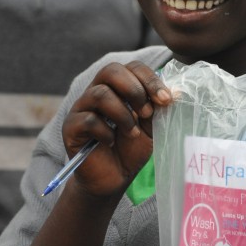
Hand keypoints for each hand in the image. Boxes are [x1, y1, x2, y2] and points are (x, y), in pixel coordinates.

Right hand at [62, 61, 171, 197]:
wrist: (114, 177)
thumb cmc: (131, 148)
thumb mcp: (150, 126)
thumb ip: (157, 108)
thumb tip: (175, 91)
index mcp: (118, 87)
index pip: (132, 67)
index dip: (150, 79)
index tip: (166, 100)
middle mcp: (97, 91)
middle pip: (111, 71)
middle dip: (135, 90)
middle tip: (147, 113)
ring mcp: (81, 108)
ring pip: (100, 94)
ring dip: (123, 115)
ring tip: (132, 133)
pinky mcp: (70, 127)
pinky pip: (88, 120)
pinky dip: (105, 132)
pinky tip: (111, 142)